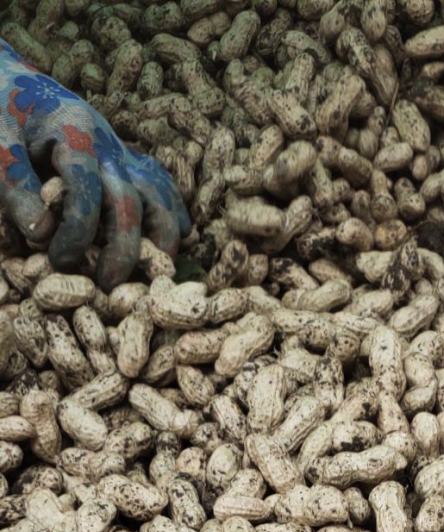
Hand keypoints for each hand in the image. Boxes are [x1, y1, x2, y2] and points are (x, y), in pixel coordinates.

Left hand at [0, 40, 189, 289]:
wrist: (15, 82)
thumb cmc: (2, 112)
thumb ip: (12, 181)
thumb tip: (41, 231)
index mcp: (73, 130)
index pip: (87, 189)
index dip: (76, 232)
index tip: (60, 261)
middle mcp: (106, 143)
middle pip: (130, 201)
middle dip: (122, 250)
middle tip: (106, 286)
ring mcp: (121, 152)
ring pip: (159, 195)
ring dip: (161, 238)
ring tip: (153, 274)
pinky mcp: (126, 160)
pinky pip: (161, 185)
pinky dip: (173, 211)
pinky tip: (176, 237)